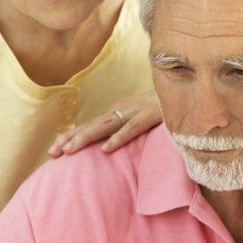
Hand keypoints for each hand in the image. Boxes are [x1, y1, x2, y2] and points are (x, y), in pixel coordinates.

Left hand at [47, 90, 161, 156]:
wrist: (191, 89)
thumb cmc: (168, 107)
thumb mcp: (143, 118)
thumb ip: (129, 127)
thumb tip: (111, 144)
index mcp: (120, 111)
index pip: (91, 126)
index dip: (71, 136)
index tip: (52, 151)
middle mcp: (124, 109)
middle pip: (93, 126)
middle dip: (70, 139)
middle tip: (51, 153)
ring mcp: (137, 111)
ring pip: (107, 126)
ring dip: (86, 138)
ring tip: (69, 150)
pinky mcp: (153, 115)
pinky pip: (133, 128)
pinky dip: (119, 137)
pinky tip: (106, 149)